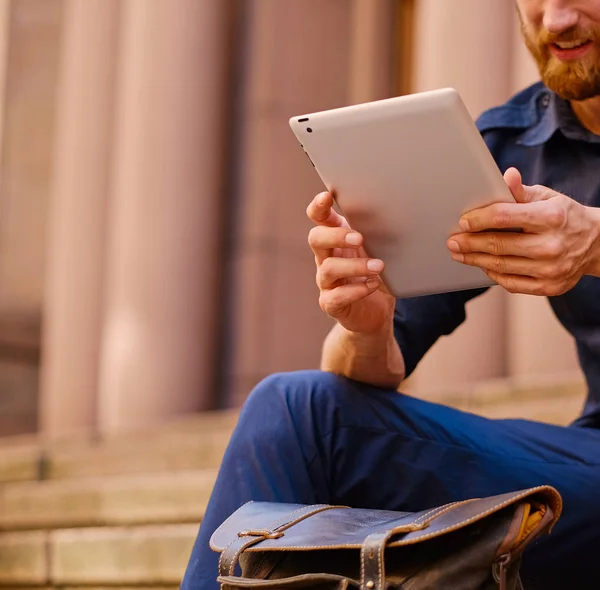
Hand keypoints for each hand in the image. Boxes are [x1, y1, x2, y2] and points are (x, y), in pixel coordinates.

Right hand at [307, 192, 394, 332]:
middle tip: (359, 238)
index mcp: (335, 238)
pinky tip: (373, 285)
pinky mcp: (330, 303)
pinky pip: (336, 296)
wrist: (376, 313)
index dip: (318, 207)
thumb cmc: (376, 273)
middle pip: (316, 239)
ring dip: (355, 265)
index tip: (327, 196)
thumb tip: (398, 212)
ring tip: (379, 266)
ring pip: (328, 268)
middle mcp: (325, 257)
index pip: (319, 218)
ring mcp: (326, 282)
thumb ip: (378, 233)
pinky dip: (357, 290)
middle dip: (336, 236)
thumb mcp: (379, 249)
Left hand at [447, 168, 599, 295]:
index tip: (462, 222)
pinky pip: (511, 283)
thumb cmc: (564, 217)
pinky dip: (493, 273)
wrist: (596, 244)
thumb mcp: (548, 197)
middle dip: (469, 243)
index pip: (504, 217)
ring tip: (459, 253)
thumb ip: (521, 191)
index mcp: (551, 217)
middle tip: (452, 241)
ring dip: (475, 260)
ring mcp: (551, 269)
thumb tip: (506, 176)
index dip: (478, 220)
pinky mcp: (549, 287)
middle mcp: (551, 245)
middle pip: (498, 245)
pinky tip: (481, 265)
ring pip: (501, 266)